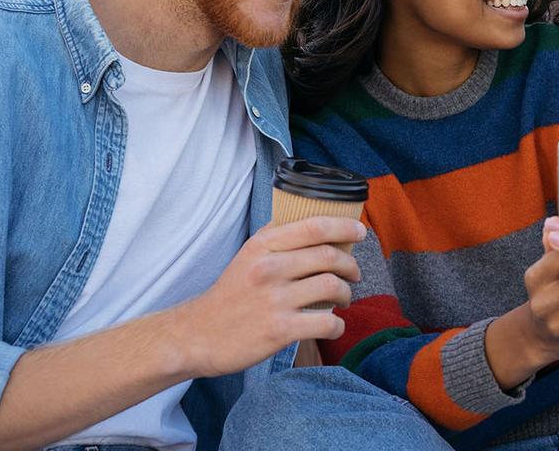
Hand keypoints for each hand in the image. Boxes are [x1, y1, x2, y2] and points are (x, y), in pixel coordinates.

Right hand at [173, 217, 364, 377]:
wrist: (198, 335)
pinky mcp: (279, 330)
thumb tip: (315, 224)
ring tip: (344, 299)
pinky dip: (338, 324)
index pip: (314, 226)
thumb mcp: (247, 255)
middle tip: (354, 273)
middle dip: (351, 265)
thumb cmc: (230, 294)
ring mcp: (274, 300)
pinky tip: (333, 325)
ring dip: (347, 293)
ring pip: (332, 286)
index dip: (344, 226)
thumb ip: (277, 238)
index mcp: (263, 246)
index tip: (359, 232)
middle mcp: (269, 268)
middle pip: (329, 256)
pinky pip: (326, 322)